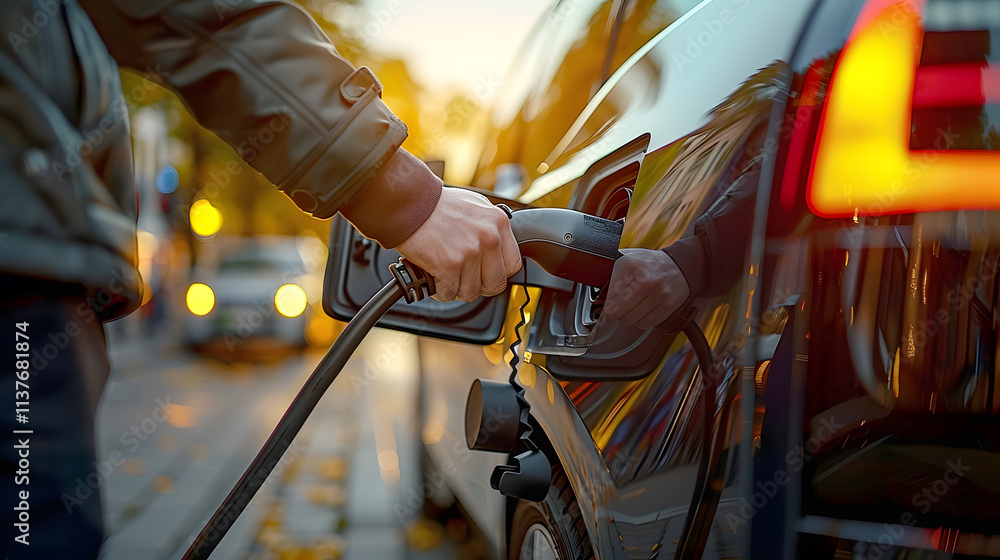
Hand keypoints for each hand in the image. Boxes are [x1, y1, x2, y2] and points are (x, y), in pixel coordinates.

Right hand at [396, 187, 520, 301]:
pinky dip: (439, 289)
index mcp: (498, 223)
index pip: (513, 265)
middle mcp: (489, 237)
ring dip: (455, 287)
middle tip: (463, 277)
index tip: (485, 273)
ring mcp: (470, 252)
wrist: (410, 202)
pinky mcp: (449, 265)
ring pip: (470, 292)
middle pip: (495, 284)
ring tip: (445, 272)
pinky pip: (449, 293)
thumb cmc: (437, 204)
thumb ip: (490, 228)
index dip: (497, 273)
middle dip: (478, 285)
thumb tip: (498, 249)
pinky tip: (434, 274)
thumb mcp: (476, 207)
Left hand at [603, 249, 689, 328]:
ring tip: (636, 304)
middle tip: (621, 303)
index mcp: (629, 266)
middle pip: (616, 311)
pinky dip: (641, 320)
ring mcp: (658, 294)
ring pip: (629, 321)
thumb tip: (601, 302)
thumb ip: (613, 279)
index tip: (610, 300)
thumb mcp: (628, 262)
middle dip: (616, 310)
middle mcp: (645, 281)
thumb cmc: (651, 265)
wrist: (681, 265)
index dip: (607, 300)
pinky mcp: (668, 306)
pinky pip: (644, 325)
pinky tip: (645, 308)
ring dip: (629, 316)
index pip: (607, 297)